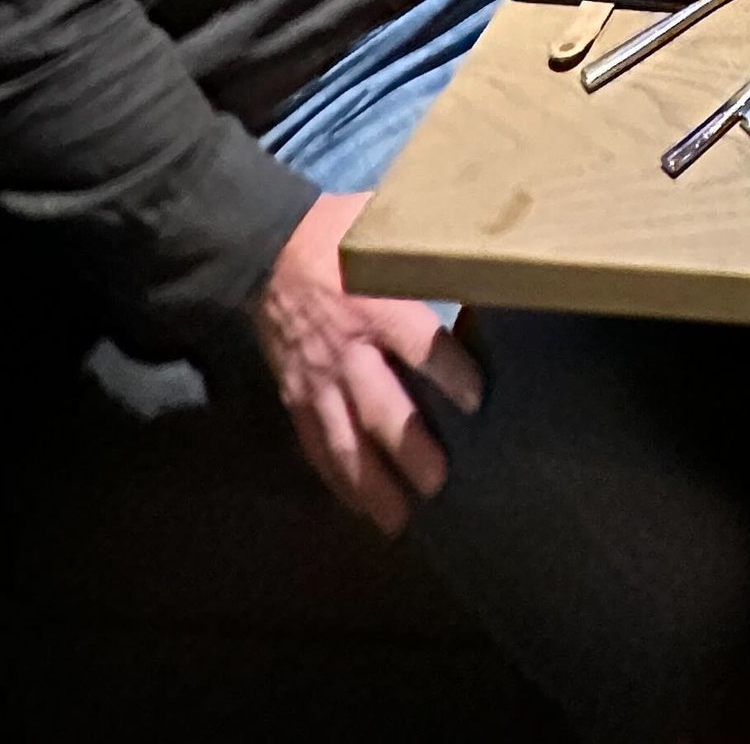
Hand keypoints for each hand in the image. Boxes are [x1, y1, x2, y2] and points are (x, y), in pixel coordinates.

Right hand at [250, 191, 482, 534]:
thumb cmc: (337, 235)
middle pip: (381, 407)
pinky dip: (336, 479)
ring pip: (344, 441)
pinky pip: (315, 444)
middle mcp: (346, 349)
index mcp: (375, 303)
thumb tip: (483, 250)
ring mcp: (316, 380)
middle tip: (438, 482)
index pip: (418, 343)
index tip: (477, 401)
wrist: (265, 250)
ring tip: (399, 520)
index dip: (449, 372)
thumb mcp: (385, 230)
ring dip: (371, 484)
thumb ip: (426, 250)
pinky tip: (357, 506)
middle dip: (410, 448)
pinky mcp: (294, 396)